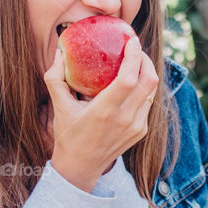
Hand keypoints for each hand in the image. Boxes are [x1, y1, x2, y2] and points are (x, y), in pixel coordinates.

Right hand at [40, 37, 157, 191]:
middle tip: (135, 48)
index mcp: (104, 112)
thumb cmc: (68, 134)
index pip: (128, 79)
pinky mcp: (141, 131)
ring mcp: (136, 127)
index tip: (131, 40)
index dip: (134, 57)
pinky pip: (148, 103)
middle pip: (148, 82)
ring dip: (147, 72)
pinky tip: (134, 80)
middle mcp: (124, 120)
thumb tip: (59, 52)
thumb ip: (55, 78)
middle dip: (145, 59)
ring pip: (152, 91)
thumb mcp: (58, 106)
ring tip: (135, 61)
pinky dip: (143, 88)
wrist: (81, 167)